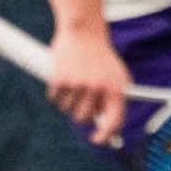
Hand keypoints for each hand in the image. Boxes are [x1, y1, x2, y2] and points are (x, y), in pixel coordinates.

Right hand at [46, 27, 131, 145]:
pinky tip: (64, 77)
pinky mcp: (60, 79)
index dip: (105, 135)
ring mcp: (78, 84)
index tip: (97, 139)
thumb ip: (112, 101)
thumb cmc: (100, 57)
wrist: (84, 31)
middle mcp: (97, 88)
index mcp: (115, 88)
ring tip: (75, 81)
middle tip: (82, 98)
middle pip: (84, 118)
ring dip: (68, 100)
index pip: (113, 121)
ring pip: (67, 109)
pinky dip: (57, 92)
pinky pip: (54, 99)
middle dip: (81, 112)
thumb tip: (104, 127)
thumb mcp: (115, 76)